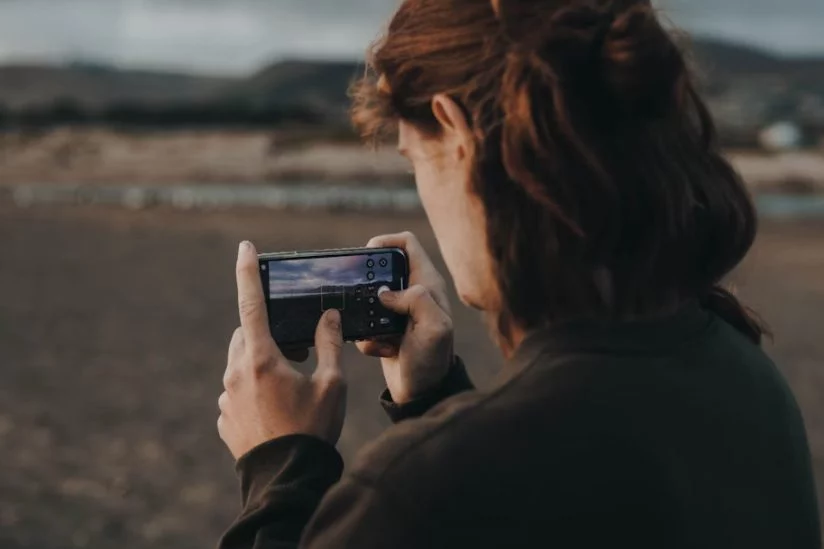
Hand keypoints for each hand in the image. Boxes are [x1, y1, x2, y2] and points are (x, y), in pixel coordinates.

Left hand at [218, 241, 346, 459]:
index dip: (248, 272)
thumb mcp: (331, 384)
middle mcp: (237, 373)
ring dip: (262, 361)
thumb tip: (328, 315)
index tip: (245, 247)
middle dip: (268, 333)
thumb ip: (329, 344)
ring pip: (241, 362)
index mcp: (262, 359)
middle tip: (298, 350)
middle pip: (247, 334)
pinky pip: (236, 390)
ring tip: (290, 385)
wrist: (287, 479)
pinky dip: (254, 388)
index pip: (252, 304)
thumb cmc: (313, 429)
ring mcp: (226, 396)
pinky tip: (277, 408)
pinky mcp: (224, 417)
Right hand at [357, 232, 453, 403]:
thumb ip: (418, 300)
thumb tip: (385, 293)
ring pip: (368, 297)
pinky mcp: (384, 329)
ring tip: (376, 332)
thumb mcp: (435, 328)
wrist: (422, 394)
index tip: (367, 255)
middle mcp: (413, 293)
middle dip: (367, 281)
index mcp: (428, 284)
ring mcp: (397, 311)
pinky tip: (382, 350)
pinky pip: (364, 323)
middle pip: (381, 267)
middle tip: (359, 296)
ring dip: (365, 314)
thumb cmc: (433, 361)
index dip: (386, 242)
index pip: (407, 243)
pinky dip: (367, 337)